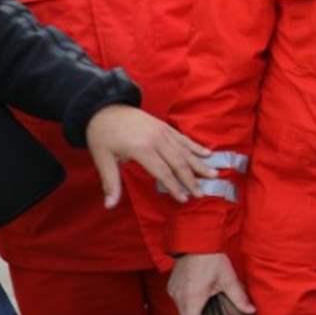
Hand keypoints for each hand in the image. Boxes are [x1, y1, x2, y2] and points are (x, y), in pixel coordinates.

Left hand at [85, 104, 216, 206]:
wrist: (104, 108)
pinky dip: (196, 147)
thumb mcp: (102, 159)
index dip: (174, 186)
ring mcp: (163, 132)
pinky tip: (208, 153)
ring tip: (213, 175)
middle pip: (178, 162)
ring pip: (185, 150)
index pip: (162, 172)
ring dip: (199, 164)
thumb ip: (111, 183)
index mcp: (141, 149)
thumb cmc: (102, 136)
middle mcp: (156, 140)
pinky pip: (184, 139)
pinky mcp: (165, 127)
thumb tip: (109, 206)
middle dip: (191, 179)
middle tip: (201, 193)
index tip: (183, 199)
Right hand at [167, 252, 252, 314]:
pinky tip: (201, 296)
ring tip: (209, 308)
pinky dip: (188, 303)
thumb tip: (251, 311)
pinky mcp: (171, 286)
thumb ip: (239, 298)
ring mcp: (173, 292)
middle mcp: (179, 298)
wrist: (196, 241)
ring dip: (193, 313)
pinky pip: (179, 301)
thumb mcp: (228, 279)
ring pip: (181, 311)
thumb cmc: (212, 260)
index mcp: (193, 299)